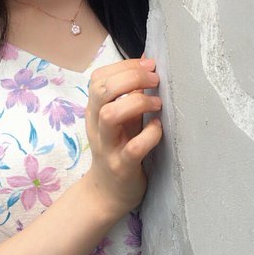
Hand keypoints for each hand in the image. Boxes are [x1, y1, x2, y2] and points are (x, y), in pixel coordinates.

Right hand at [84, 58, 161, 217]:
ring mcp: (107, 146)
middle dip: (131, 78)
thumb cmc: (118, 148)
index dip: (124, 66)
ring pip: (110, 115)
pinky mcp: (121, 167)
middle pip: (102, 90)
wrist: (107, 193)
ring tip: (157, 104)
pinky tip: (158, 129)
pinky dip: (150, 134)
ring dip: (137, 103)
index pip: (99, 78)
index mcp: (94, 110)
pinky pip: (134, 147)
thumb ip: (129, 93)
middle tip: (155, 81)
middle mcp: (96, 125)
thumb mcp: (121, 118)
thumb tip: (147, 60)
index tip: (149, 66)